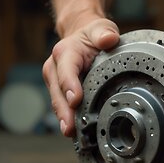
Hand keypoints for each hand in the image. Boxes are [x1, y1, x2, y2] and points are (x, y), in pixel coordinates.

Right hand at [42, 18, 118, 136]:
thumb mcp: (100, 28)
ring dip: (64, 119)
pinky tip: (75, 133)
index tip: (75, 100)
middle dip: (64, 111)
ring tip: (71, 134)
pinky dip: (68, 119)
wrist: (81, 39)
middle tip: (70, 128)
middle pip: (58, 92)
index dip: (69, 85)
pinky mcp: (58, 93)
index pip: (66, 70)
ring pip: (57, 103)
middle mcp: (55, 68)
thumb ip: (103, 32)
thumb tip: (109, 38)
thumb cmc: (92, 35)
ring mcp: (54, 82)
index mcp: (65, 52)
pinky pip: (62, 107)